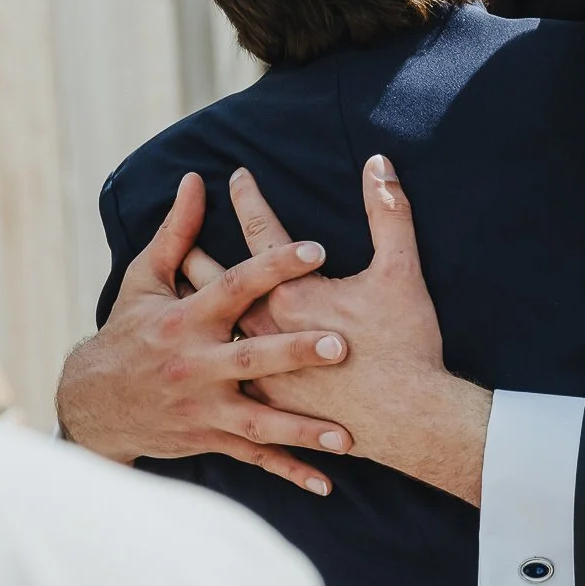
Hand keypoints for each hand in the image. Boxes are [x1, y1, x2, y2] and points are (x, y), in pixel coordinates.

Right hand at [55, 173, 354, 494]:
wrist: (92, 402)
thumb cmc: (128, 331)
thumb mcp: (144, 280)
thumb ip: (177, 231)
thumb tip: (197, 179)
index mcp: (186, 318)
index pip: (235, 287)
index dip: (274, 267)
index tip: (317, 250)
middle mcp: (195, 365)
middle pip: (250, 358)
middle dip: (294, 353)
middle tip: (342, 344)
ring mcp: (202, 408)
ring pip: (258, 421)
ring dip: (302, 428)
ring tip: (347, 434)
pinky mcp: (207, 439)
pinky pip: (254, 459)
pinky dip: (289, 473)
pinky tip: (327, 484)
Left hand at [183, 157, 492, 502]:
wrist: (407, 421)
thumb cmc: (404, 346)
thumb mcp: (401, 272)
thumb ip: (389, 212)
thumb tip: (380, 163)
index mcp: (292, 294)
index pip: (262, 234)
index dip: (249, 201)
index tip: (236, 177)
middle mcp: (266, 332)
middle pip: (221, 285)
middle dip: (199, 256)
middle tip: (183, 237)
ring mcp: (262, 373)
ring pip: (216, 336)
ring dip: (195, 315)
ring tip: (177, 299)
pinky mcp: (270, 407)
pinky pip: (229, 383)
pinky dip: (213, 370)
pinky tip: (205, 366)